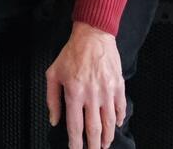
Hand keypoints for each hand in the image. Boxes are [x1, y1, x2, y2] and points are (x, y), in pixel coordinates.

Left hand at [45, 22, 125, 148]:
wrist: (93, 35)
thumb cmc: (72, 53)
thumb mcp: (53, 73)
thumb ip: (52, 99)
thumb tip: (54, 120)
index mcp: (74, 92)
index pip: (75, 126)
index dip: (75, 142)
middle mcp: (92, 95)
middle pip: (93, 129)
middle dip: (92, 145)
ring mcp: (107, 91)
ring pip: (109, 122)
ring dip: (107, 137)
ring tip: (104, 145)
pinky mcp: (118, 85)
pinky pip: (120, 107)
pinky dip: (119, 119)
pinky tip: (116, 125)